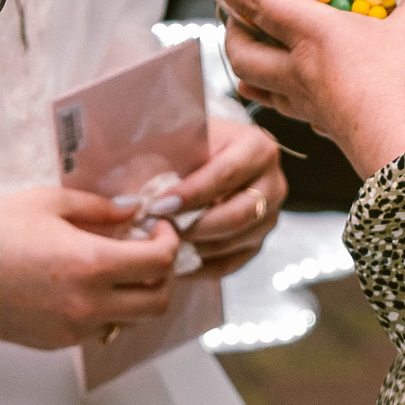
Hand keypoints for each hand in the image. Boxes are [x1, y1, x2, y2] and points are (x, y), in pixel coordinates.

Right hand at [0, 186, 182, 349]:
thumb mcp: (48, 202)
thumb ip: (99, 208)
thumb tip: (133, 211)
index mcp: (91, 263)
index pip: (160, 262)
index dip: (170, 242)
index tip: (160, 228)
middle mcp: (90, 303)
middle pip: (158, 302)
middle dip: (166, 275)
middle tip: (151, 252)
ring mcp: (75, 328)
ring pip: (132, 321)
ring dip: (137, 296)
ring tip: (120, 270)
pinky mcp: (59, 342)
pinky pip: (100, 330)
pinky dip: (108, 311)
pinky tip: (88, 287)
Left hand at [162, 118, 286, 277]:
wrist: (216, 153)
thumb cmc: (195, 143)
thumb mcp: (185, 138)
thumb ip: (168, 160)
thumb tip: (131, 199)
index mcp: (258, 148)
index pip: (225, 175)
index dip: (191, 193)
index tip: (157, 205)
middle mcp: (272, 184)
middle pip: (236, 215)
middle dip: (191, 226)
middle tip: (154, 228)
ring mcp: (269, 217)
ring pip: (231, 243)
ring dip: (192, 247)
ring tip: (157, 244)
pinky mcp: (257, 242)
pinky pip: (229, 264)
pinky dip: (199, 266)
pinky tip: (172, 262)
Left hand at [195, 0, 404, 177]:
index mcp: (313, 34)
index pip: (254, 0)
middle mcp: (298, 67)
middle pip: (239, 48)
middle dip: (227, 26)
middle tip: (233, 8)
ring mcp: (304, 100)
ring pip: (250, 81)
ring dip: (240, 61)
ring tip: (246, 44)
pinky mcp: (318, 125)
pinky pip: (279, 106)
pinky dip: (268, 92)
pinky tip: (275, 89)